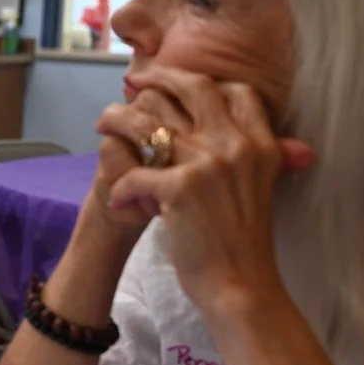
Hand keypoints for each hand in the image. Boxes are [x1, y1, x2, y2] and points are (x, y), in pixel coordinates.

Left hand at [102, 66, 314, 313]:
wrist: (242, 285)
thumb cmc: (241, 242)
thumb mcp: (257, 188)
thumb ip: (246, 156)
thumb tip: (222, 128)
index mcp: (261, 144)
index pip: (235, 91)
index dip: (200, 82)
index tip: (174, 85)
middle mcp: (237, 145)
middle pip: (193, 89)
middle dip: (158, 79)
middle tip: (133, 84)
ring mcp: (209, 163)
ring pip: (149, 124)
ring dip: (119, 120)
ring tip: (102, 125)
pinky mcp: (181, 187)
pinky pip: (135, 173)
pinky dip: (122, 187)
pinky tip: (119, 199)